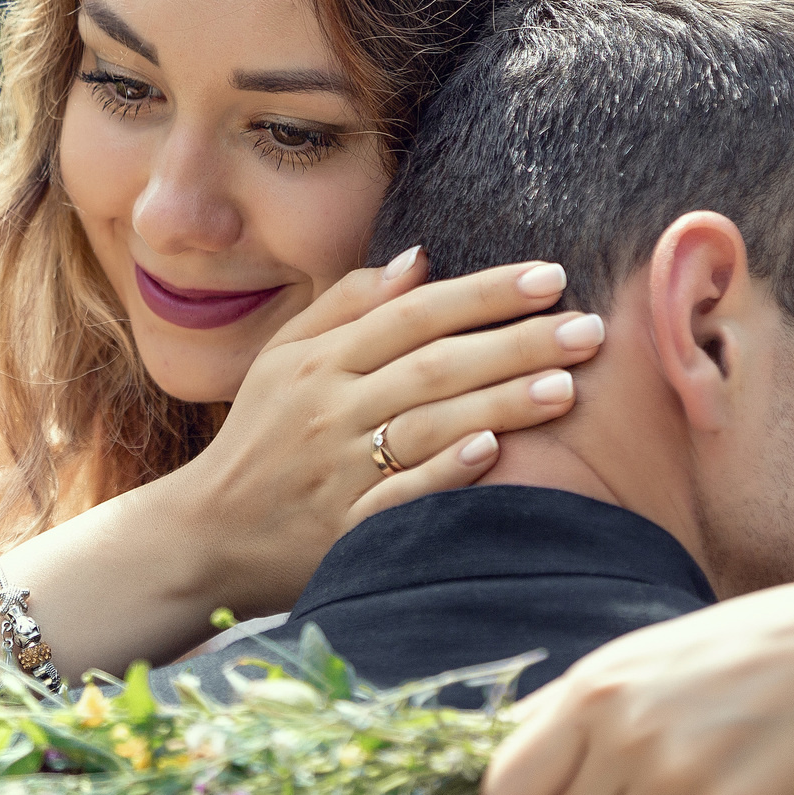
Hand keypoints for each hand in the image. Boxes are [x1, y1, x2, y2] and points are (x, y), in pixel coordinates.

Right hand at [161, 250, 607, 612]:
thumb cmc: (259, 439)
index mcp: (319, 363)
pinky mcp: (344, 529)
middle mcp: (330, 410)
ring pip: (428, 426)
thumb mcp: (282, 359)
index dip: (484, 292)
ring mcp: (338, 471)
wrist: (205, 535)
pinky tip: (494, 453)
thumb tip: (418, 259)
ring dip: (499, 403)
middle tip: (588, 329)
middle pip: (435, 364)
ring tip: (567, 385)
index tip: (551, 278)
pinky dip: (444, 474)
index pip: (415, 314)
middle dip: (516, 342)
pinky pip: (400, 498)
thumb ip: (347, 306)